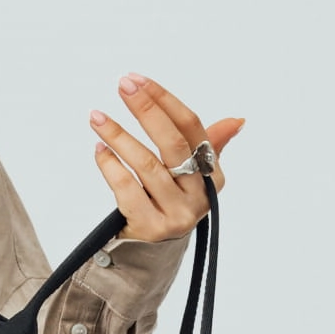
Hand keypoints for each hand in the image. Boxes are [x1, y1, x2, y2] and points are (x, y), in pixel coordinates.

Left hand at [89, 73, 244, 241]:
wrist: (154, 253)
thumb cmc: (171, 203)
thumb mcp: (193, 176)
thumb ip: (209, 146)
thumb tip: (237, 121)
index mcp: (212, 173)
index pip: (192, 128)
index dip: (165, 101)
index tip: (138, 80)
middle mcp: (198, 194)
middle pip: (172, 143)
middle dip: (146, 110)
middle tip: (123, 85)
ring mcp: (176, 213)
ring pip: (146, 165)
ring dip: (119, 136)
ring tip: (97, 117)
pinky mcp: (151, 228)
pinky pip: (127, 190)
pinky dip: (110, 167)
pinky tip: (99, 150)